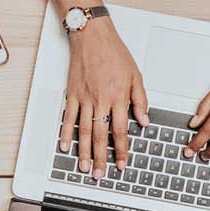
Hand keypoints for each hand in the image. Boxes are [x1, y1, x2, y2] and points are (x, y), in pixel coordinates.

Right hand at [58, 19, 149, 179]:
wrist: (92, 36)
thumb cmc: (114, 53)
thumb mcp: (135, 75)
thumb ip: (140, 100)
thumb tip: (144, 121)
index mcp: (117, 97)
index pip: (121, 130)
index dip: (122, 150)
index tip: (122, 164)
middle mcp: (100, 100)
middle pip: (100, 135)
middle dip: (100, 158)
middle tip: (99, 174)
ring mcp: (84, 99)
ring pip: (83, 130)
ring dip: (83, 151)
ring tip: (83, 166)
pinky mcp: (72, 95)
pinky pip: (68, 118)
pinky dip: (65, 133)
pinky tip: (65, 146)